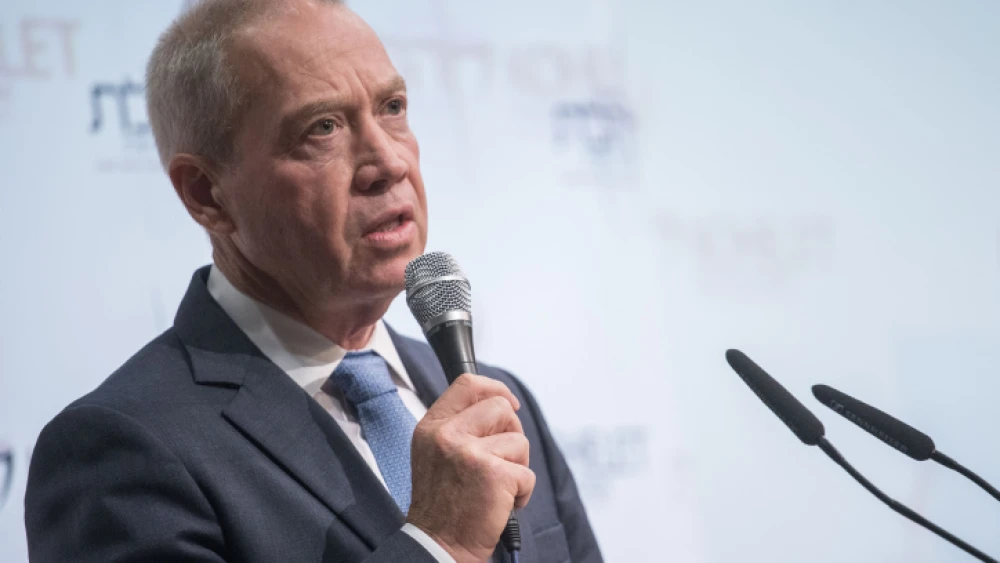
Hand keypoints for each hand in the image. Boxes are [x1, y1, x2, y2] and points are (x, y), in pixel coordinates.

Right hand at [406, 374, 534, 562]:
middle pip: (501, 407)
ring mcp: (470, 453)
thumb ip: (460, 425)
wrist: (438, 545)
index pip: (468, 384)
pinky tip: (501, 504)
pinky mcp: (494, 475)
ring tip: (496, 487)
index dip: (496, 389)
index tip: (510, 403)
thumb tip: (501, 403)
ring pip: (519, 441)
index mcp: (433, 426)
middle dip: (512, 432)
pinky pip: (528, 474)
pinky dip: (522, 492)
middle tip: (502, 460)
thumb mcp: (435, 453)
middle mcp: (447, 435)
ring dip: (517, 466)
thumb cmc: (442, 503)